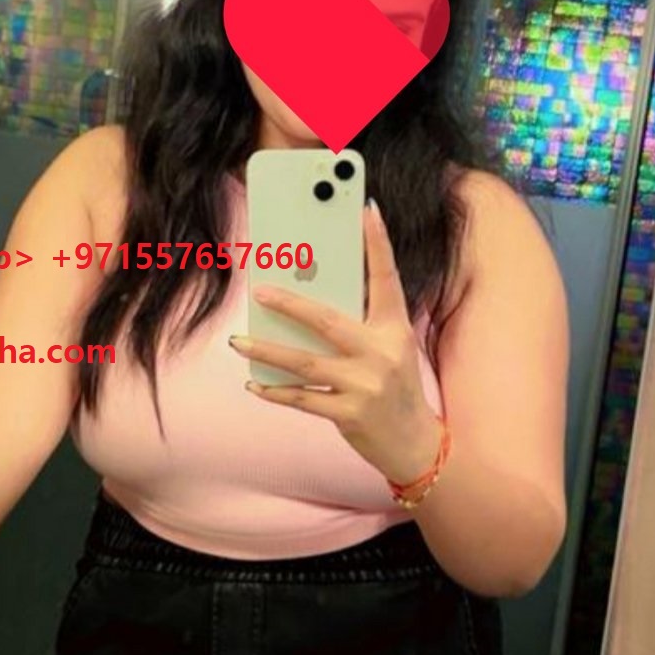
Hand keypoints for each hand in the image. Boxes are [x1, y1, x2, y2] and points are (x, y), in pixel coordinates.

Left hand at [228, 199, 443, 487]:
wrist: (415, 444)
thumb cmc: (396, 388)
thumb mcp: (392, 348)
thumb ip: (361, 324)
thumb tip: (312, 300)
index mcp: (395, 329)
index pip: (386, 279)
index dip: (377, 244)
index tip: (366, 211)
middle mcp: (381, 353)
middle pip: (328, 321)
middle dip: (290, 304)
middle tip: (259, 290)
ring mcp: (364, 385)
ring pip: (305, 362)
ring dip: (267, 351)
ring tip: (238, 341)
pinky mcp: (349, 413)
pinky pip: (301, 398)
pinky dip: (275, 390)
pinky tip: (253, 382)